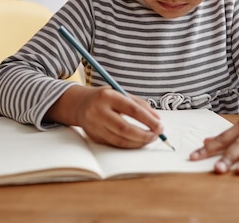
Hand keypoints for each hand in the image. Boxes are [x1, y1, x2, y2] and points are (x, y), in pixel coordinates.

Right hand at [45, 84, 163, 148]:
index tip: (160, 126)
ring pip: (120, 140)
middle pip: (125, 129)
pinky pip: (114, 144)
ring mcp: (94, 126)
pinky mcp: (93, 136)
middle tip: (156, 136)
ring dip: (138, 142)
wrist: (79, 104)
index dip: (148, 120)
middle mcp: (98, 111)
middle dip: (144, 135)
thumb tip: (157, 120)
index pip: (132, 110)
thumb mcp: (120, 94)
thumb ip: (140, 104)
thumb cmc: (105, 97)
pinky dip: (128, 145)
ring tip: (149, 139)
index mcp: (107, 96)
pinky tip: (137, 142)